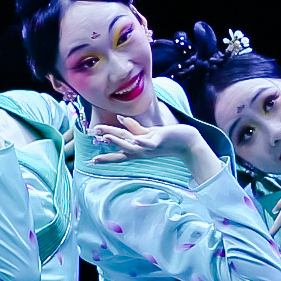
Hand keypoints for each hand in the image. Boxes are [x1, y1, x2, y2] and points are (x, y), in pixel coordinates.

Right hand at [90, 114, 216, 181]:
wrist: (188, 141)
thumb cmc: (168, 137)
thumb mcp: (148, 133)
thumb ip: (133, 127)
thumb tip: (119, 119)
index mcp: (139, 149)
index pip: (120, 153)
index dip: (107, 157)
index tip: (92, 162)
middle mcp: (142, 150)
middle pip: (121, 149)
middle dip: (108, 154)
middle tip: (94, 159)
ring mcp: (150, 146)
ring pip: (131, 145)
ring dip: (118, 141)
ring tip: (105, 137)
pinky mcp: (159, 141)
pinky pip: (149, 142)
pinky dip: (142, 141)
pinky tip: (136, 140)